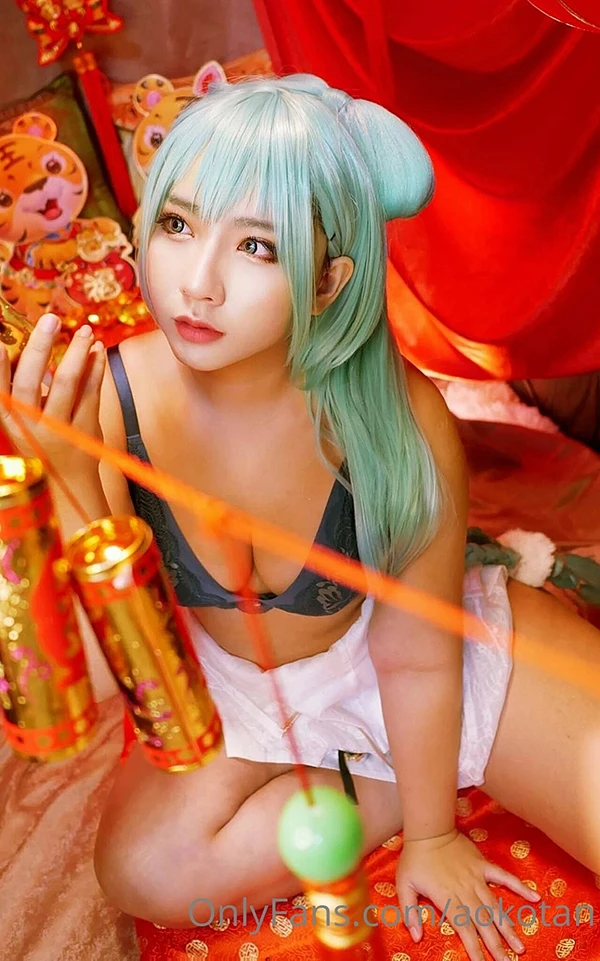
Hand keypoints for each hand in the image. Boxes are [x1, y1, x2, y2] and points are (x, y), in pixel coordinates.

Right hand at [0, 313, 104, 477]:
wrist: (67, 481)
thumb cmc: (40, 441)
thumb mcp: (21, 419)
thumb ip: (20, 388)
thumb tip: (19, 344)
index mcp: (11, 421)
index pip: (1, 392)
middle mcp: (31, 426)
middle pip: (32, 383)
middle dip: (41, 348)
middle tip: (50, 320)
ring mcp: (60, 429)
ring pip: (68, 385)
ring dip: (77, 353)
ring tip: (84, 330)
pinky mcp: (86, 429)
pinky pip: (92, 393)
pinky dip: (96, 369)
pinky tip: (98, 350)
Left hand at [395, 828, 540, 960]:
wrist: (429, 829)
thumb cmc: (415, 858)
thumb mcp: (404, 885)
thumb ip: (409, 911)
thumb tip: (416, 936)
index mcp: (448, 899)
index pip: (465, 930)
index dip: (475, 950)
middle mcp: (466, 892)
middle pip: (484, 924)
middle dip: (496, 947)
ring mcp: (477, 878)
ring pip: (495, 907)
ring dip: (508, 928)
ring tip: (520, 947)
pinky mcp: (484, 865)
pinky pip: (504, 877)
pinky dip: (519, 887)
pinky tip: (534, 898)